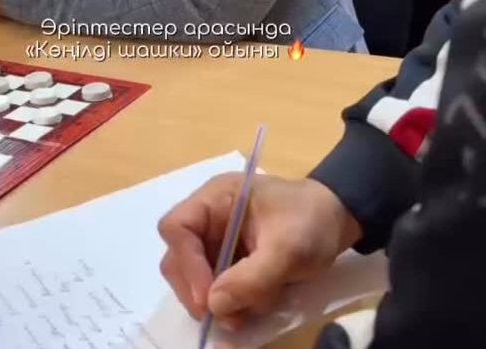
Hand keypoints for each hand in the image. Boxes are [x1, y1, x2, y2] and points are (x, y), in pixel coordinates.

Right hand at [158, 175, 361, 330]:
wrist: (337, 219)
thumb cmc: (311, 221)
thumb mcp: (289, 249)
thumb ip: (252, 278)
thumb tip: (214, 306)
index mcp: (216, 198)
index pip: (177, 227)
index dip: (186, 263)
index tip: (208, 297)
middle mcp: (209, 216)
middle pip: (178, 255)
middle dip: (197, 288)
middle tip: (222, 316)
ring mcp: (217, 238)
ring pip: (193, 275)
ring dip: (213, 299)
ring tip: (242, 315)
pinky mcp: (228, 258)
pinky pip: (213, 284)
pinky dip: (227, 301)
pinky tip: (249, 307)